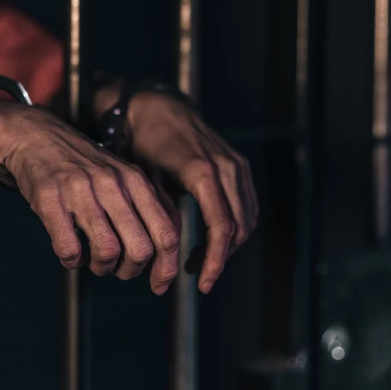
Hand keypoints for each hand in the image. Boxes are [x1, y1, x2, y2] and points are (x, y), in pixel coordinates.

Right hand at [0, 101, 180, 293]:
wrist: (35, 134)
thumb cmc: (82, 166)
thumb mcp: (122, 176)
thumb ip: (144, 208)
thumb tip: (166, 255)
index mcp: (136, 181)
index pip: (166, 234)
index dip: (166, 268)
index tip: (158, 286)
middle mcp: (113, 184)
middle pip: (140, 249)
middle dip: (129, 271)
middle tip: (115, 268)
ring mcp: (81, 190)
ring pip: (107, 251)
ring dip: (100, 267)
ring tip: (91, 259)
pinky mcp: (50, 198)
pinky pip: (69, 248)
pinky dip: (71, 260)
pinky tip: (69, 252)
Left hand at [127, 92, 258, 293]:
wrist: (157, 107)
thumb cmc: (143, 142)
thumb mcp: (145, 180)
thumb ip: (161, 213)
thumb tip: (167, 253)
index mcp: (203, 173)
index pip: (221, 227)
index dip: (215, 260)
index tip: (203, 283)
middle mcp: (227, 168)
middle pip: (238, 227)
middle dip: (220, 258)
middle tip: (196, 276)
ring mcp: (237, 165)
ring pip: (246, 219)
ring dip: (228, 245)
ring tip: (199, 261)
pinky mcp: (239, 165)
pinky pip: (247, 205)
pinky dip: (234, 227)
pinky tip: (211, 239)